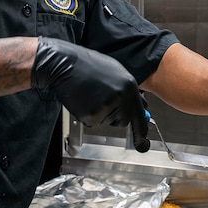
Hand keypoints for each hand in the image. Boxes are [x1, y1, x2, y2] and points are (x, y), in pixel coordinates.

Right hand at [31, 37, 149, 151]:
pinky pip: (93, 122)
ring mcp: (106, 106)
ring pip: (107, 121)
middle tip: (102, 100)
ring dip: (100, 113)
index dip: (141, 130)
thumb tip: (142, 107)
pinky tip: (83, 99)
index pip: (139, 114)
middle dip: (115, 116)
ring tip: (91, 93)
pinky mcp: (91, 115)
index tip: (143, 144)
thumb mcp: (115, 71)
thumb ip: (129, 90)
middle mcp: (121, 97)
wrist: (64, 64)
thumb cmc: (87, 65)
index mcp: (129, 85)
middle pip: (123, 120)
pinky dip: (88, 114)